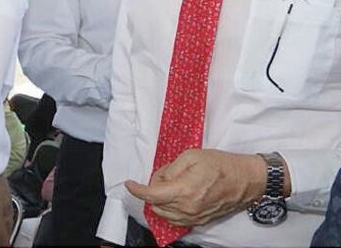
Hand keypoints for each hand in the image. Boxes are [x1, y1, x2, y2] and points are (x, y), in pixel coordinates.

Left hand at [125, 149, 274, 226]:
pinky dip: (170, 209)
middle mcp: (188, 208)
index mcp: (184, 190)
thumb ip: (169, 168)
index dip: (136, 189)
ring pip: (165, 214)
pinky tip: (177, 196)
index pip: (151, 195)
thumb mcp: (191, 156)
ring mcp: (195, 216)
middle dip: (152, 190)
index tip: (130, 184)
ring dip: (160, 201)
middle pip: (156, 205)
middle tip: (163, 176)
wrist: (246, 180)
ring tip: (171, 185)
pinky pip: (177, 219)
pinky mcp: (201, 220)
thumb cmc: (221, 165)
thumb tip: (158, 179)